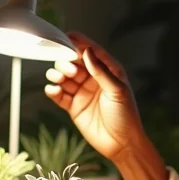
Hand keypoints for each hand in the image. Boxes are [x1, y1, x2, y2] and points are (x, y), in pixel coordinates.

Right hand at [45, 32, 147, 161]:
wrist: (122, 144)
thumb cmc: (125, 116)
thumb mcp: (117, 91)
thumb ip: (101, 71)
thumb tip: (87, 51)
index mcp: (108, 71)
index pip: (91, 51)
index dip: (79, 42)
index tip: (67, 35)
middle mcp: (93, 79)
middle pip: (72, 62)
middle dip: (66, 62)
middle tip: (69, 71)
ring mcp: (81, 92)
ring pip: (62, 76)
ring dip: (57, 74)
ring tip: (60, 79)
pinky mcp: (73, 106)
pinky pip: (58, 94)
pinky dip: (52, 90)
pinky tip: (53, 91)